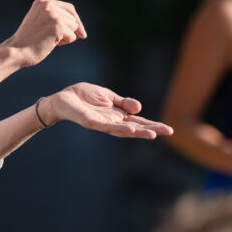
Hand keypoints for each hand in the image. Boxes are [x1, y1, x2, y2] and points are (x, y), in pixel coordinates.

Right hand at [6, 0, 86, 67]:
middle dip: (69, 31)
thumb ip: (55, 18)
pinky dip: (65, 42)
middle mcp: (47, 4)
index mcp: (42, 1)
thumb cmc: (29, 41)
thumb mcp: (41, 22)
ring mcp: (52, 14)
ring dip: (66, 37)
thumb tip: (80, 29)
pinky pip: (72, 36)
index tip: (82, 34)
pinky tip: (51, 43)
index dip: (76, 21)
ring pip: (74, 27)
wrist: (17, 51)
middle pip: (73, 18)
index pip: (69, 8)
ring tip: (49, 40)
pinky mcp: (57, 25)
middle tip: (51, 38)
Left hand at [37, 83, 172, 138]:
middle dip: (151, 130)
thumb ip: (123, 103)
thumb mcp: (108, 96)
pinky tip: (130, 129)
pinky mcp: (91, 122)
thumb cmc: (84, 97)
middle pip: (135, 128)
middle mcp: (112, 122)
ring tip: (153, 134)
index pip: (138, 122)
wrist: (63, 98)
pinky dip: (119, 128)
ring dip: (138, 132)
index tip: (168, 128)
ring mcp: (102, 123)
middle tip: (168, 131)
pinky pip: (106, 126)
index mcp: (117, 115)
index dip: (152, 125)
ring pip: (123, 130)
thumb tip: (139, 108)